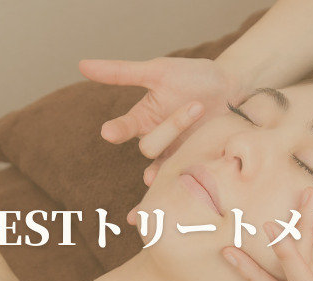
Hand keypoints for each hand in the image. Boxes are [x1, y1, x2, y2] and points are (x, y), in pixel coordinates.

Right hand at [78, 57, 246, 184]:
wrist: (232, 88)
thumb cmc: (193, 76)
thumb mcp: (159, 71)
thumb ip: (122, 72)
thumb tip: (81, 65)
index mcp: (143, 118)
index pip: (123, 128)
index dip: (117, 131)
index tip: (109, 132)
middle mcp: (155, 138)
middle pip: (149, 148)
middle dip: (172, 128)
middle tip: (196, 106)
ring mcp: (173, 154)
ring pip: (164, 164)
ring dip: (183, 143)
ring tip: (202, 115)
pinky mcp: (192, 163)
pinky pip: (179, 179)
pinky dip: (177, 184)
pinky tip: (183, 184)